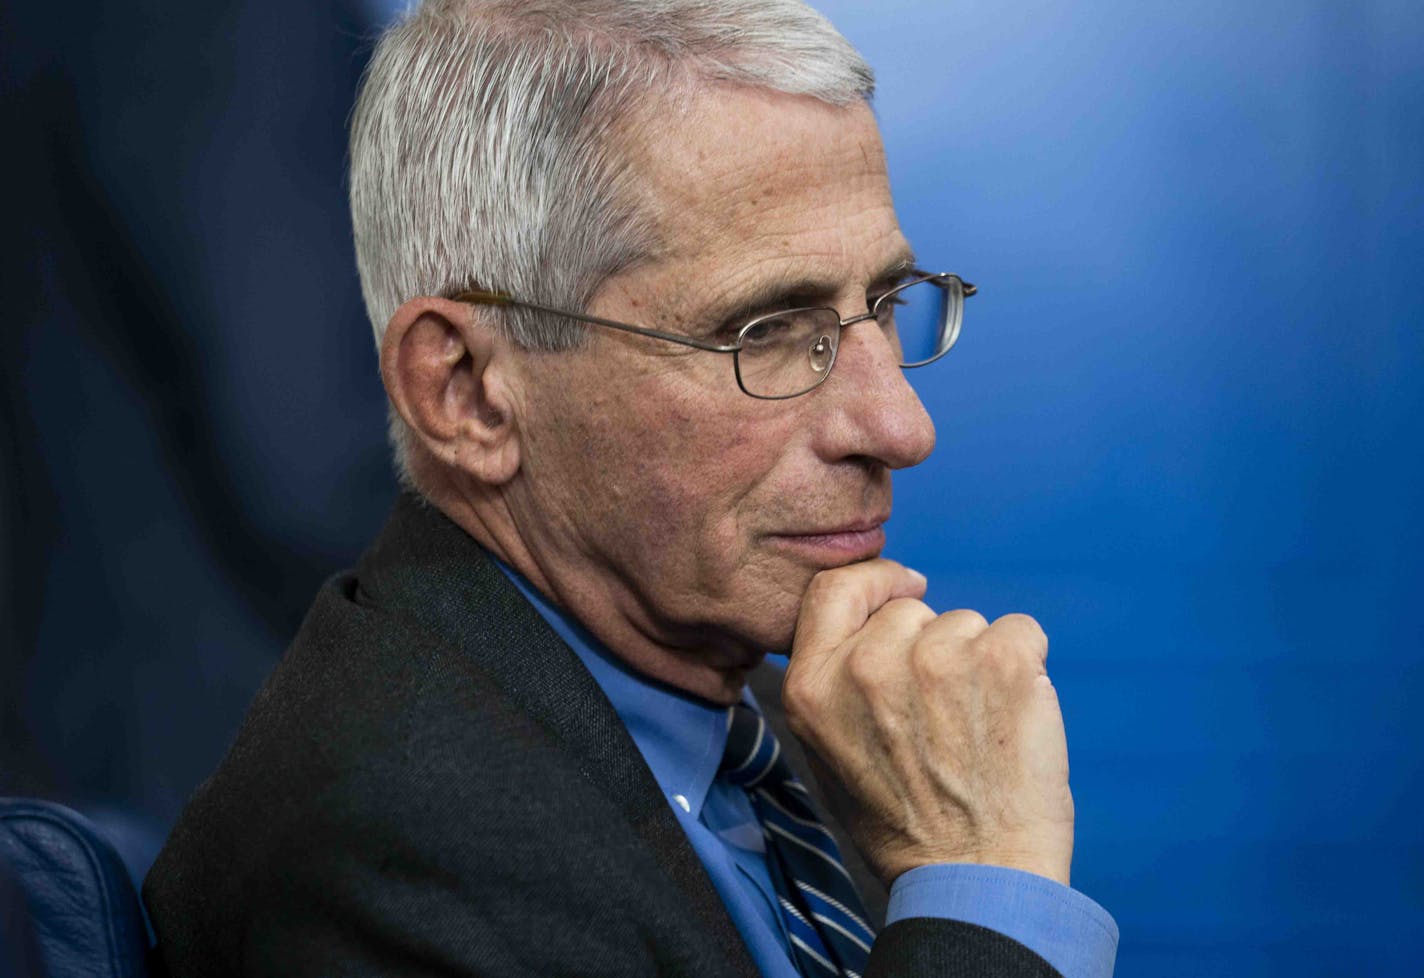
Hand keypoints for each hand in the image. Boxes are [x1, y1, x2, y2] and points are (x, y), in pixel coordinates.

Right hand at [782, 558, 1074, 886]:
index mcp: (813, 686)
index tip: (905, 589)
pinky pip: (1020, 630)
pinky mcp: (1002, 660)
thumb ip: (835, 683)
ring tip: (977, 732)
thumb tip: (868, 629)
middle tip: (944, 717)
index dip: (874, 582)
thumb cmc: (906, 827)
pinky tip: (1014, 718)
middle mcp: (866, 665)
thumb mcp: (828, 754)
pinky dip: (1026, 665)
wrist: (977, 880)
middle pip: (911, 611)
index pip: (834, 589)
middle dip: (932, 647)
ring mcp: (936, 659)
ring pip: (966, 623)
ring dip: (979, 662)